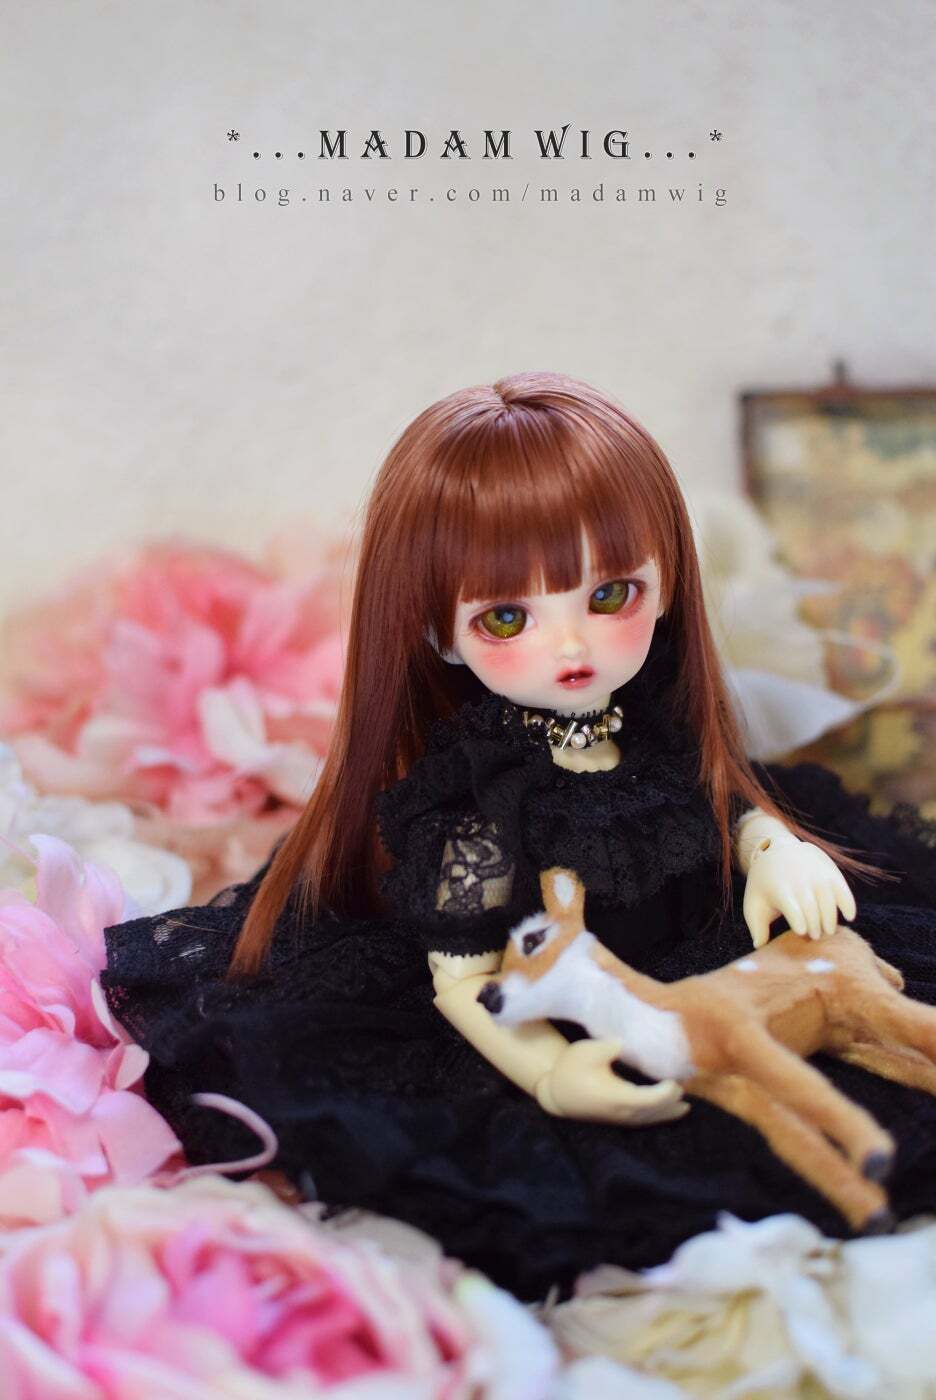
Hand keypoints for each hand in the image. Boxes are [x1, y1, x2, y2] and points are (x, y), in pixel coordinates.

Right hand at [535, 1037, 688, 1125]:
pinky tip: (678, 1109)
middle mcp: (623, 1111)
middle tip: (686, 1078)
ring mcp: (623, 1118)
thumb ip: (608, 1047)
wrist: (558, 1093)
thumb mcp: (586, 1051)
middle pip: (658, 1110)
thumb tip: (626, 1043)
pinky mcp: (621, 1118)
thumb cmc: (571, 1069)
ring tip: (688, 1098)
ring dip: (672, 1109)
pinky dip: (664, 1115)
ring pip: (655, 1118)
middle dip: (674, 1097)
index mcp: (617, 1096)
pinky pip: (649, 1120)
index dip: (667, 1091)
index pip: (651, 1099)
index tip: (675, 1076)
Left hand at [743, 834, 856, 948]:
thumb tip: (759, 947)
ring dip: (830, 920)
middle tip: (815, 937)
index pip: (793, 909)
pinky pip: (843, 890)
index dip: (799, 923)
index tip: (801, 932)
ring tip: (827, 931)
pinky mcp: (831, 872)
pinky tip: (849, 917)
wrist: (778, 850)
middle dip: (815, 927)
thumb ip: (756, 927)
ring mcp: (817, 875)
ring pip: (828, 902)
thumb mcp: (754, 903)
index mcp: (779, 889)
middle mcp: (799, 880)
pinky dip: (848, 904)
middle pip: (812, 909)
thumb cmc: (765, 885)